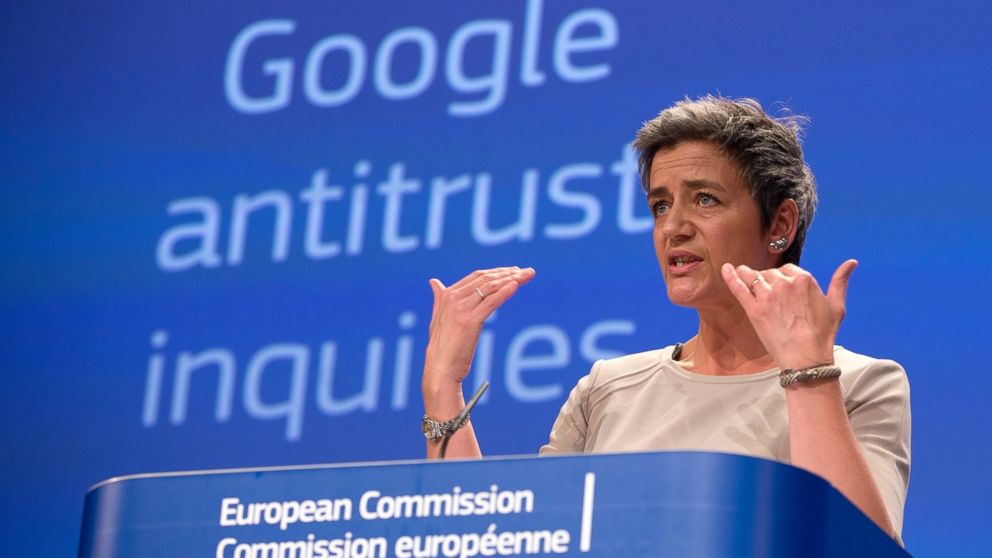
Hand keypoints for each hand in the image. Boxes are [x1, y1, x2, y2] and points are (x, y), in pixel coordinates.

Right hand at [423, 267, 535, 389]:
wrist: (440, 369)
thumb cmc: (442, 348)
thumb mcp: (438, 318)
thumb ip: (439, 299)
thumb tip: (434, 282)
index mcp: (447, 296)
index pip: (476, 276)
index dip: (496, 272)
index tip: (513, 271)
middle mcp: (453, 299)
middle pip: (486, 279)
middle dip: (508, 273)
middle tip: (526, 271)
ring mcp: (461, 310)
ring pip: (490, 288)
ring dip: (511, 279)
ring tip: (527, 275)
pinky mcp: (469, 321)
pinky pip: (491, 302)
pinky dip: (504, 292)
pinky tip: (516, 285)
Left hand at [720, 260, 856, 369]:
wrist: (806, 358)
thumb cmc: (823, 334)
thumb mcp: (837, 306)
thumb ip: (840, 281)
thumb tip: (851, 263)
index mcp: (804, 279)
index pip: (788, 269)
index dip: (784, 278)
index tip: (783, 288)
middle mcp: (785, 283)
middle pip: (769, 273)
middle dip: (768, 280)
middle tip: (768, 294)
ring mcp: (767, 295)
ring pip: (753, 276)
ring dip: (748, 275)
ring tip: (742, 275)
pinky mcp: (754, 309)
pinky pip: (738, 287)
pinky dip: (730, 276)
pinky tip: (725, 269)